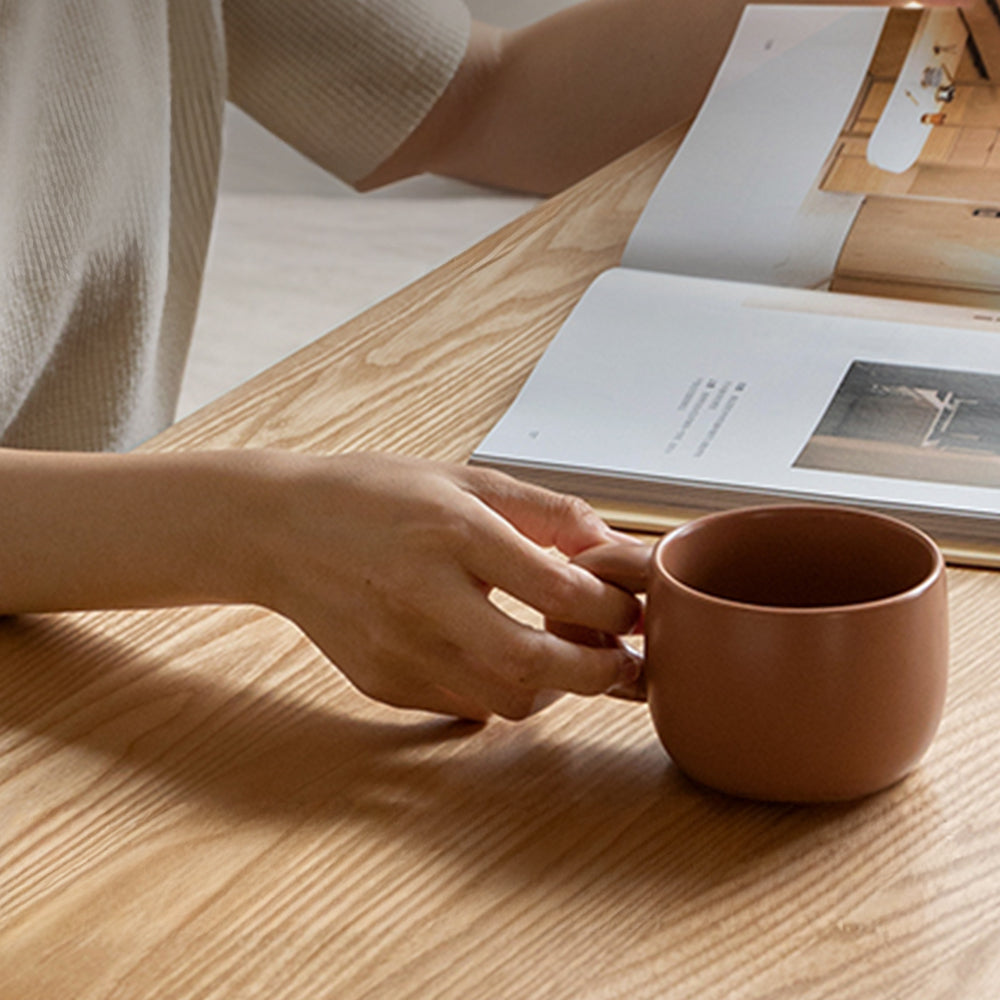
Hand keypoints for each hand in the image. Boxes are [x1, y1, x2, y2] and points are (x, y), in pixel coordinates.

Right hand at [250, 452, 641, 719]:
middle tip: (618, 661)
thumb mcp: (464, 480)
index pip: (555, 589)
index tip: (626, 609)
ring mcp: (398, 649)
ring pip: (505, 701)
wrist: (282, 531)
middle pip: (533, 664)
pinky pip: (463, 705)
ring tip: (562, 658)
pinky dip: (499, 691)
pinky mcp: (383, 682)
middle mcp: (423, 597)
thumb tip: (611, 546)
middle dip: (596, 671)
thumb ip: (544, 511)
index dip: (609, 608)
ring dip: (552, 687)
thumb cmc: (374, 497)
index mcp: (451, 533)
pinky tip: (500, 659)